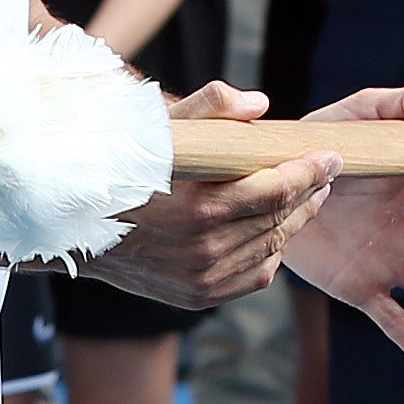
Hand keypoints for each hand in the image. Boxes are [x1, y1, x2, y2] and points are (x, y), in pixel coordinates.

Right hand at [87, 81, 335, 307]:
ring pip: (273, 249)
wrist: (73, 225)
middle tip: (323, 174)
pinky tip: (270, 230)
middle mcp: (205, 250)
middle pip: (281, 220)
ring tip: (302, 199)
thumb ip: (211, 108)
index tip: (330, 157)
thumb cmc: (118, 167)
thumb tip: (261, 105)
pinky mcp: (197, 298)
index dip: (310, 171)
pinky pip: (255, 277)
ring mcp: (202, 279)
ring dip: (293, 222)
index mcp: (200, 206)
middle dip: (308, 194)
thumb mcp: (158, 126)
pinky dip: (270, 253)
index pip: (277, 189)